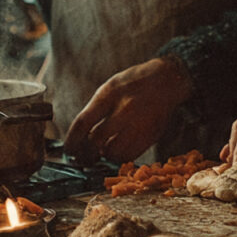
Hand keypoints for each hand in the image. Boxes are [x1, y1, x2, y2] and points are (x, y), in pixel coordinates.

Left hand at [63, 56, 191, 164]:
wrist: (167, 80)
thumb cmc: (134, 83)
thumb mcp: (110, 87)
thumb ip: (95, 109)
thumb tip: (81, 137)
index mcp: (110, 94)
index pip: (83, 123)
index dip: (72, 141)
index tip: (69, 150)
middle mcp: (125, 109)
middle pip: (96, 141)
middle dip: (86, 153)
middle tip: (83, 156)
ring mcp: (140, 124)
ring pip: (114, 152)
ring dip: (104, 155)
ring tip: (104, 150)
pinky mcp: (151, 135)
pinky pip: (130, 155)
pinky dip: (120, 157)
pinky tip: (118, 149)